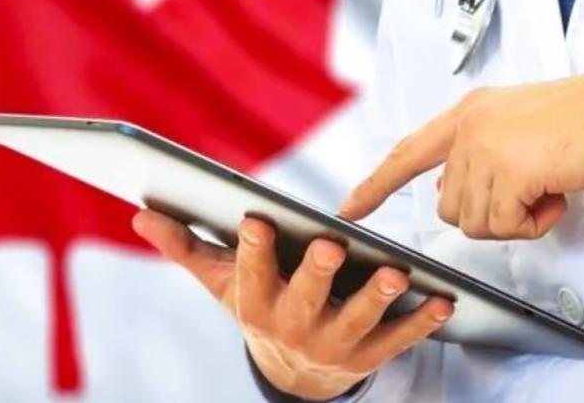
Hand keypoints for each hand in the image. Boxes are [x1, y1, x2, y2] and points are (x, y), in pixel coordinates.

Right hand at [132, 210, 452, 398]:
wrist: (291, 371)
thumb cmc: (255, 303)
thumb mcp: (219, 280)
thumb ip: (184, 245)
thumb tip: (140, 213)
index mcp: (253, 301)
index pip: (250, 271)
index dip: (254, 248)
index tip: (256, 220)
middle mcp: (290, 325)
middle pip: (304, 298)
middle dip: (318, 273)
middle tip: (333, 247)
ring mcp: (331, 344)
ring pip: (356, 320)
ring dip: (378, 297)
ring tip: (397, 272)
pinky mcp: (366, 356)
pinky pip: (396, 341)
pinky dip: (420, 322)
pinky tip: (442, 300)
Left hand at [339, 68, 583, 239]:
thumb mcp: (518, 127)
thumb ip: (481, 152)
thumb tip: (459, 191)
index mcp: (467, 113)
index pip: (407, 153)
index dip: (376, 184)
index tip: (349, 208)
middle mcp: (467, 128)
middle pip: (450, 206)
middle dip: (490, 214)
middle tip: (531, 192)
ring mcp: (483, 147)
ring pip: (476, 222)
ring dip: (517, 219)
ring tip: (547, 186)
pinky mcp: (506, 169)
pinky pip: (506, 226)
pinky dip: (536, 223)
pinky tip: (556, 193)